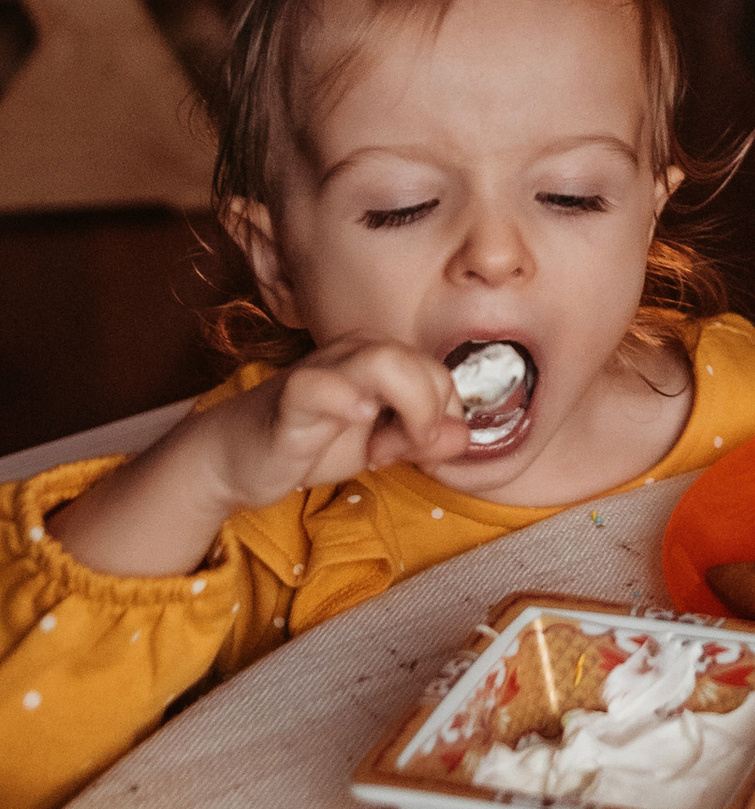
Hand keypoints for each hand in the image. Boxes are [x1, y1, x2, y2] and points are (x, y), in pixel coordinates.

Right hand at [50, 337, 478, 580]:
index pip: (439, 372)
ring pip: (383, 360)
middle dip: (431, 411)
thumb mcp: (376, 446)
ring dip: (408, 404)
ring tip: (389, 446)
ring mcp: (321, 370)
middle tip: (409, 450)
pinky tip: (359, 418)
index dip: (445, 414)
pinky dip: (345, 400)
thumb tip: (465, 436)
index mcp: (379, 356)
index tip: (421, 447)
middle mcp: (353, 352)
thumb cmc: (310, 442)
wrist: (235, 457)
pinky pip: (320, 387)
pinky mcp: (289, 398)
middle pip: (419, 361)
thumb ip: (418, 438)